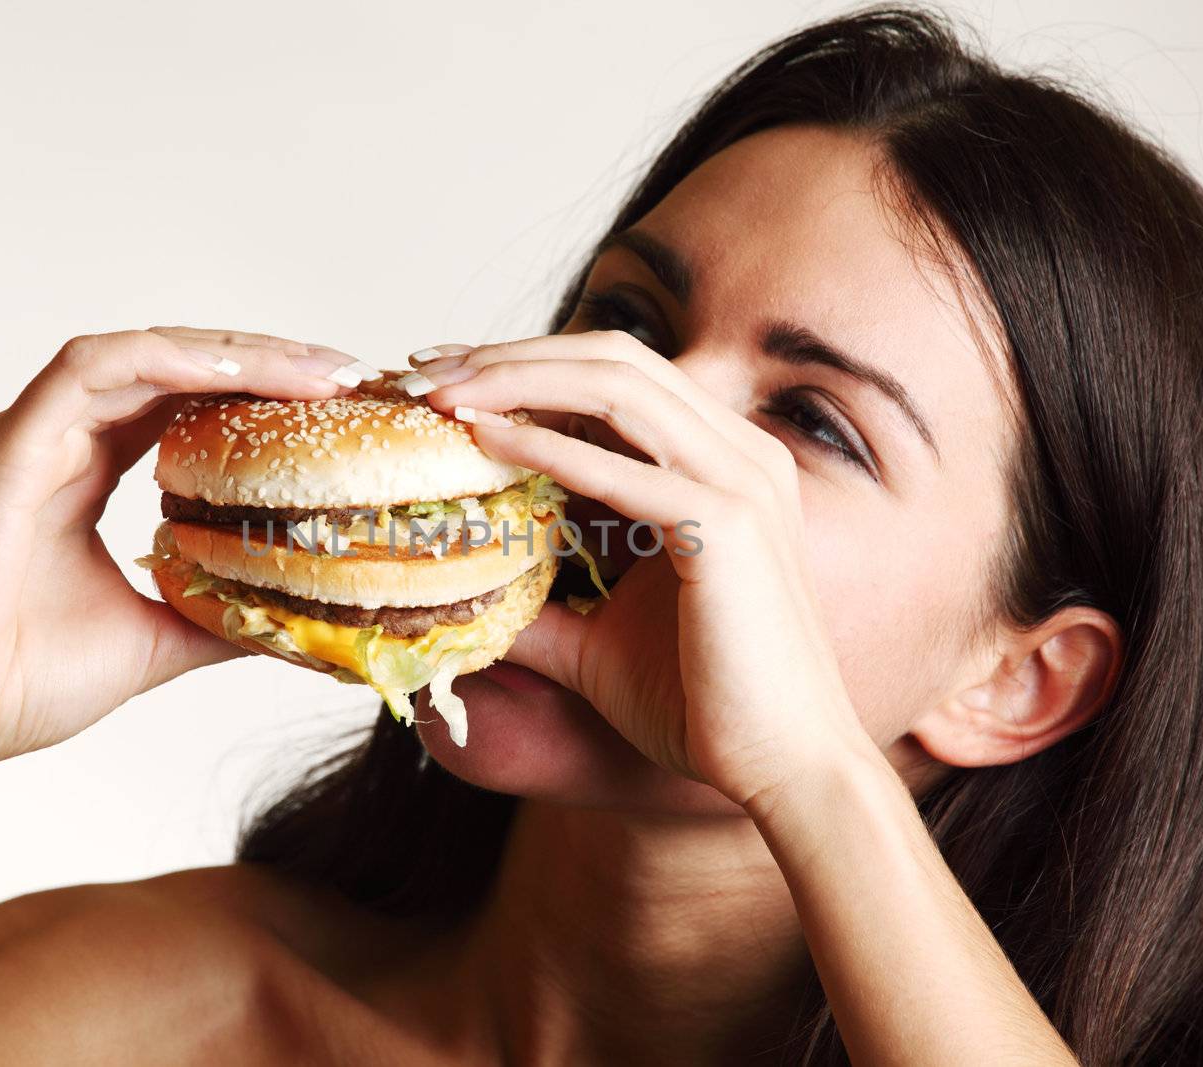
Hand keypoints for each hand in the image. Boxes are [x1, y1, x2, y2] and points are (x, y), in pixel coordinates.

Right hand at [0, 328, 369, 768]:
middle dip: (267, 364)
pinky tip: (235, 371)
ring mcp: (30, 435)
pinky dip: (166, 361)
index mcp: (86, 474)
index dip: (262, 396)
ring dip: (234, 354)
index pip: (186, 406)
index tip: (342, 410)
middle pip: (177, 369)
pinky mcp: (6, 446)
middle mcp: (59, 440)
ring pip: (145, 355)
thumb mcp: (158, 638)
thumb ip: (220, 613)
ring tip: (317, 371)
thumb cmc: (18, 683)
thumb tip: (298, 618)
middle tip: (351, 376)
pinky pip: (93, 371)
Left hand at [417, 330, 876, 809]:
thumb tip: (456, 601)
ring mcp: (742, 480)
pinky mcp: (729, 524)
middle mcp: (740, 451)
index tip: (441, 377)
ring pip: (615, 385)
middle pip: (611, 357)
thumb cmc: (702, 703)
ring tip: (438, 391)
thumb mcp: (595, 638)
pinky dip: (547, 446)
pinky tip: (482, 440)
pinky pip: (622, 466)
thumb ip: (536, 603)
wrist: (782, 768)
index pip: (614, 376)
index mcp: (720, 462)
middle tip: (420, 368)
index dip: (526, 363)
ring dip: (517, 380)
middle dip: (509, 354)